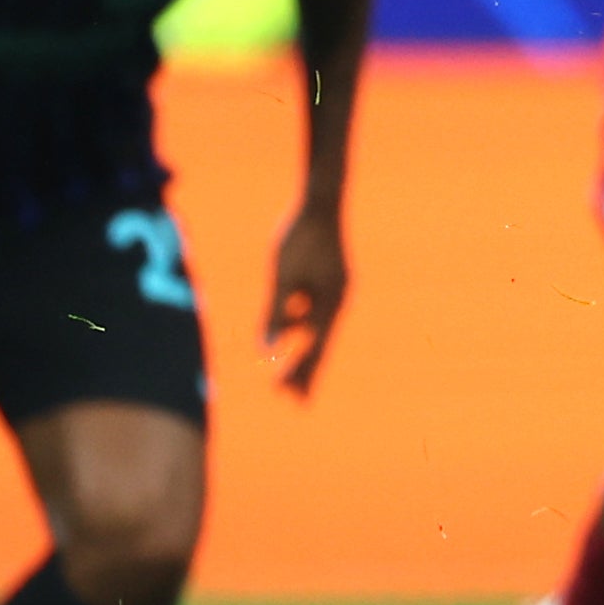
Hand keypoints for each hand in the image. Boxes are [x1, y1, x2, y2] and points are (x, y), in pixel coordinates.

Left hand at [268, 205, 350, 391]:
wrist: (320, 204)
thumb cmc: (298, 239)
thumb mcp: (282, 279)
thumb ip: (275, 314)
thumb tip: (265, 350)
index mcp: (330, 304)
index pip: (314, 347)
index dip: (300, 371)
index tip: (284, 394)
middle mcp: (337, 301)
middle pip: (320, 343)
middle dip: (305, 370)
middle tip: (294, 400)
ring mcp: (336, 290)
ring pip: (315, 326)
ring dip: (300, 346)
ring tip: (285, 368)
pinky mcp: (329, 279)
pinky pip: (314, 309)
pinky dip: (299, 321)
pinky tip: (287, 324)